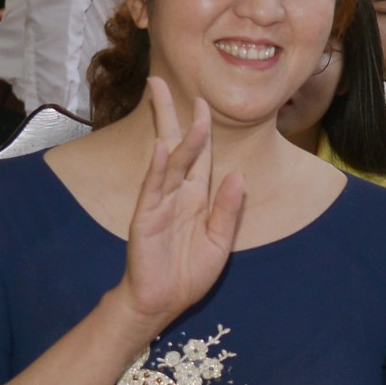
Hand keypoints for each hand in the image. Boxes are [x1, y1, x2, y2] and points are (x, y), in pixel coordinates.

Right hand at [114, 78, 245, 330]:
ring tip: (175, 104)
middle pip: (176, 146)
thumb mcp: (219, 241)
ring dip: (174, 133)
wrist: (163, 302)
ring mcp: (159, 202)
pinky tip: (163, 147)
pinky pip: (154, 187)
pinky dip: (159, 167)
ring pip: (168, 160)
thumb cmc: (189, 273)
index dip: (200, 128)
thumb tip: (239, 176)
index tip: (201, 101)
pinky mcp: (146, 217)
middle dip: (169, 114)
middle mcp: (176, 193)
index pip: (199, 155)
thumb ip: (228, 209)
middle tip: (161, 82)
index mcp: (196, 197)